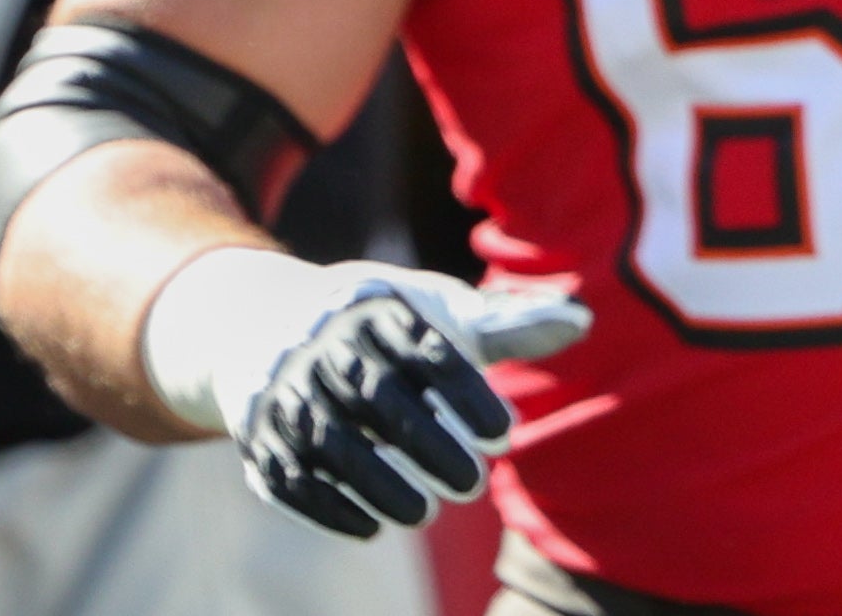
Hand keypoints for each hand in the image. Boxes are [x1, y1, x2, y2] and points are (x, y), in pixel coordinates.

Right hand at [141, 248, 588, 537]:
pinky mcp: (259, 435)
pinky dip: (328, 508)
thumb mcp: (437, 312)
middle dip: (429, 446)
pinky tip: (373, 529)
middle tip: (474, 484)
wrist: (262, 323)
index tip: (506, 436)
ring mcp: (286, 393)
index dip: (469, 395)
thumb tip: (582, 321)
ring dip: (379, 484)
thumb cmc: (383, 323)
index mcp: (381, 312)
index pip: (431, 354)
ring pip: (332, 443)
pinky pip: (289, 477)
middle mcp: (327, 349)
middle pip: (382, 400)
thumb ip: (506, 324)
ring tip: (425, 514)